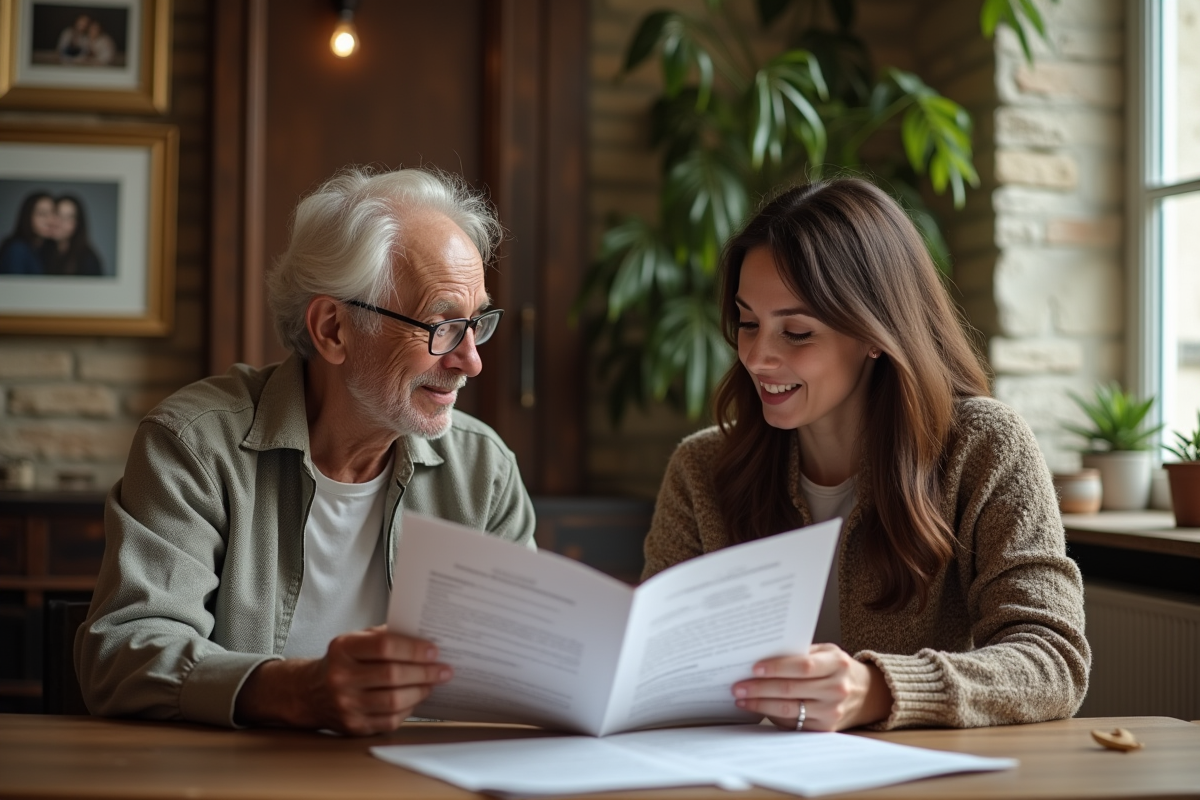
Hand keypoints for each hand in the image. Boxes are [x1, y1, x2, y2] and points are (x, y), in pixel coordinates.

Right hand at [235, 626, 450, 734]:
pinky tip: (416, 697)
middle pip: (393, 675)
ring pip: (394, 700)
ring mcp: (346, 705)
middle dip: (424, 672)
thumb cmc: (342, 661)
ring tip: (433, 683)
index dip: (413, 649)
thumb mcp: (356, 640)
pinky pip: (390, 719)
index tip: (434, 650)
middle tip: (444, 669)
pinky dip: (408, 708)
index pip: (384, 647)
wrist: (311, 692)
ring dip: (421, 691)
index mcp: (343, 649)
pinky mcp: (353, 727)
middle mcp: (341, 678)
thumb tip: (424, 637)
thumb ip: (385, 636)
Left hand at [732, 643, 891, 730]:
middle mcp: (836, 689)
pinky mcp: (825, 728)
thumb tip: (763, 653)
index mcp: (837, 664)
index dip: (777, 667)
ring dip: (760, 704)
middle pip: (791, 689)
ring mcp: (832, 711)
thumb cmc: (838, 668)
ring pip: (789, 709)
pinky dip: (772, 716)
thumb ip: (801, 652)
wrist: (866, 694)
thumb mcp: (827, 652)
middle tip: (738, 686)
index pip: (802, 666)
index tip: (754, 668)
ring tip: (742, 698)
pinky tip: (758, 709)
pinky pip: (793, 723)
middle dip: (760, 688)